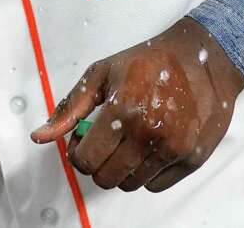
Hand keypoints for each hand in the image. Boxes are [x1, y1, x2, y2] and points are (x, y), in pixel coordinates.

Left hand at [31, 17, 243, 192]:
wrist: (203, 58)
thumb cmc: (149, 61)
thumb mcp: (102, 73)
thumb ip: (70, 108)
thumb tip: (40, 136)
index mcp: (123, 108)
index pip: (85, 160)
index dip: (78, 153)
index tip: (85, 140)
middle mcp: (149, 132)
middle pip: (106, 178)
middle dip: (98, 163)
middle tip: (106, 141)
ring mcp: (173, 148)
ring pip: (130, 184)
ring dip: (123, 168)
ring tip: (130, 140)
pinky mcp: (193, 158)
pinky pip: (156, 185)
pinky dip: (148, 172)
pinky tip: (151, 145)